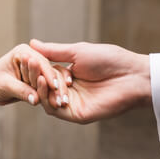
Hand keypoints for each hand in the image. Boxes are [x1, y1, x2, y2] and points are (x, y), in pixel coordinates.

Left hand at [0, 44, 69, 112]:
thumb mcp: (4, 86)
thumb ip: (20, 91)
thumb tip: (35, 100)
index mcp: (23, 52)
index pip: (40, 63)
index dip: (48, 76)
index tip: (56, 87)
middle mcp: (31, 58)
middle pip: (48, 71)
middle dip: (54, 85)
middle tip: (62, 98)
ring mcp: (34, 69)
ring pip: (49, 80)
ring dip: (55, 92)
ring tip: (62, 104)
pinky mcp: (35, 80)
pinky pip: (46, 87)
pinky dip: (51, 96)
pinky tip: (58, 104)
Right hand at [28, 40, 150, 122]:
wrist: (131, 75)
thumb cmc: (109, 60)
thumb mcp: (77, 52)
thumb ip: (54, 51)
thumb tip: (32, 43)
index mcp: (70, 76)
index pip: (46, 73)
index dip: (37, 67)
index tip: (28, 58)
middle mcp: (70, 91)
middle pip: (44, 87)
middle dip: (36, 77)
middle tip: (29, 66)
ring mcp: (73, 104)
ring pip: (46, 100)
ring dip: (39, 88)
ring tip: (37, 75)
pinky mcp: (76, 115)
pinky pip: (55, 110)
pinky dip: (47, 99)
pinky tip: (45, 85)